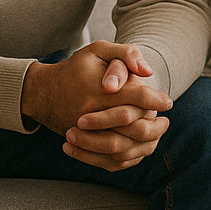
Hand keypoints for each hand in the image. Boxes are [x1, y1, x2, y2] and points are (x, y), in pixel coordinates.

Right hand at [21, 41, 171, 170]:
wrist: (42, 93)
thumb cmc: (75, 69)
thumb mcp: (97, 50)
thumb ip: (125, 53)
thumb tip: (147, 72)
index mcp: (99, 91)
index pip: (136, 97)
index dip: (156, 100)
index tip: (168, 102)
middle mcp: (93, 115)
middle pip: (133, 127)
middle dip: (154, 125)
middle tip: (165, 121)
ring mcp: (86, 134)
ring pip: (124, 148)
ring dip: (145, 143)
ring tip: (156, 134)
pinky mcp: (83, 146)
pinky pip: (109, 159)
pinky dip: (128, 155)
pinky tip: (138, 146)